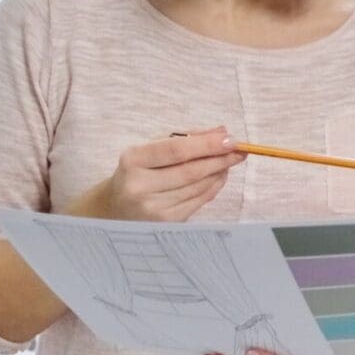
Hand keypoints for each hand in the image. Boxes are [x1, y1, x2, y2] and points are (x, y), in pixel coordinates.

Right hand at [84, 126, 245, 221]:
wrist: (114, 207)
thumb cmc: (138, 170)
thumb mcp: (152, 147)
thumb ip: (186, 137)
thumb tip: (222, 131)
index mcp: (133, 160)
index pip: (176, 150)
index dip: (206, 145)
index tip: (230, 139)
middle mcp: (140, 186)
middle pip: (190, 171)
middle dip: (220, 159)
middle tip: (240, 150)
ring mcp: (152, 208)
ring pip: (197, 187)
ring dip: (219, 172)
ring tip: (231, 161)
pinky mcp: (165, 223)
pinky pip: (198, 201)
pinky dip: (213, 187)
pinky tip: (219, 176)